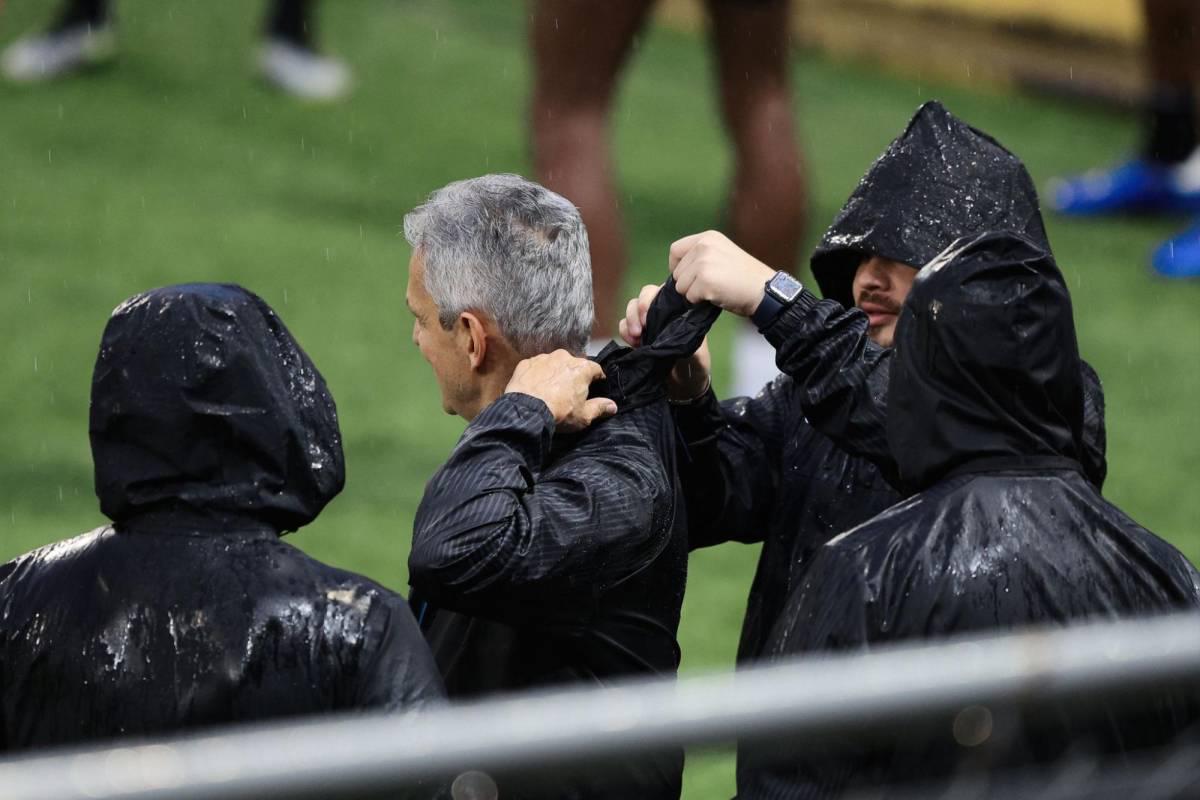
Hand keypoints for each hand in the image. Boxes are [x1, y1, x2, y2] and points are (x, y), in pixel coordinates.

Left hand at [505, 350, 617, 431]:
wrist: (527, 411)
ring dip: (555, 374)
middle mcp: (564, 357)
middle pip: (574, 365)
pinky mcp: (526, 363)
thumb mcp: (584, 416)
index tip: (595, 386)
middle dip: (574, 376)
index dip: (596, 379)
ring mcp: (544, 358)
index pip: (595, 370)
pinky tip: (536, 388)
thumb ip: (600, 408)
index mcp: (582, 368)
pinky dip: (538, 375)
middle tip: (570, 392)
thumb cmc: (560, 413)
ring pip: (554, 364)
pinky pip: (536, 367)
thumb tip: (613, 406)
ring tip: (551, 390)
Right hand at [619, 284, 711, 401]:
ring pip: (631, 309)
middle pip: (644, 296)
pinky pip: (624, 326)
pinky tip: (633, 345)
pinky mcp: (637, 337)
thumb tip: (678, 332)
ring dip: (629, 320)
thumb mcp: (697, 355)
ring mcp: (648, 324)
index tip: (649, 316)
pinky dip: (624, 332)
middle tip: (640, 328)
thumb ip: (689, 341)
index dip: (652, 299)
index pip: (663, 292)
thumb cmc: (694, 368)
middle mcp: (662, 314)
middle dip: (638, 309)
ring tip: (636, 337)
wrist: (684, 388)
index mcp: (679, 311)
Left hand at [669, 230, 775, 316]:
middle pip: (676, 272)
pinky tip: (717, 296)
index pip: (675, 250)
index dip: (676, 266)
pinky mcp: (705, 280)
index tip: (686, 276)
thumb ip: (702, 256)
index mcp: (708, 237)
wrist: (764, 289)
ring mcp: (703, 263)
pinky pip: (689, 297)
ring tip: (715, 290)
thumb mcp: (722, 254)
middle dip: (688, 283)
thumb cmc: (744, 277)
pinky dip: (700, 302)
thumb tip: (678, 272)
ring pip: (680, 286)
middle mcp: (704, 246)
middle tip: (710, 286)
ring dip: (693, 293)